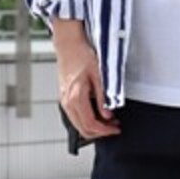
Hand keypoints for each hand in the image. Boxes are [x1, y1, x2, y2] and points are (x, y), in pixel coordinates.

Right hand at [51, 19, 120, 139]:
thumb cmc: (82, 56)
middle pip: (83, 129)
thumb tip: (108, 114)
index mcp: (76, 97)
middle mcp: (67, 102)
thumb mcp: (99, 75)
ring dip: (94, 126)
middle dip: (100, 132)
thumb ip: (103, 97)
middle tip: (114, 126)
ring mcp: (64, 101)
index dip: (105, 130)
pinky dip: (87, 120)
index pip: (90, 124)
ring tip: (108, 120)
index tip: (115, 129)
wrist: (68, 46)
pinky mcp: (64, 98)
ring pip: (78, 125)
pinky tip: (97, 113)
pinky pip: (75, 116)